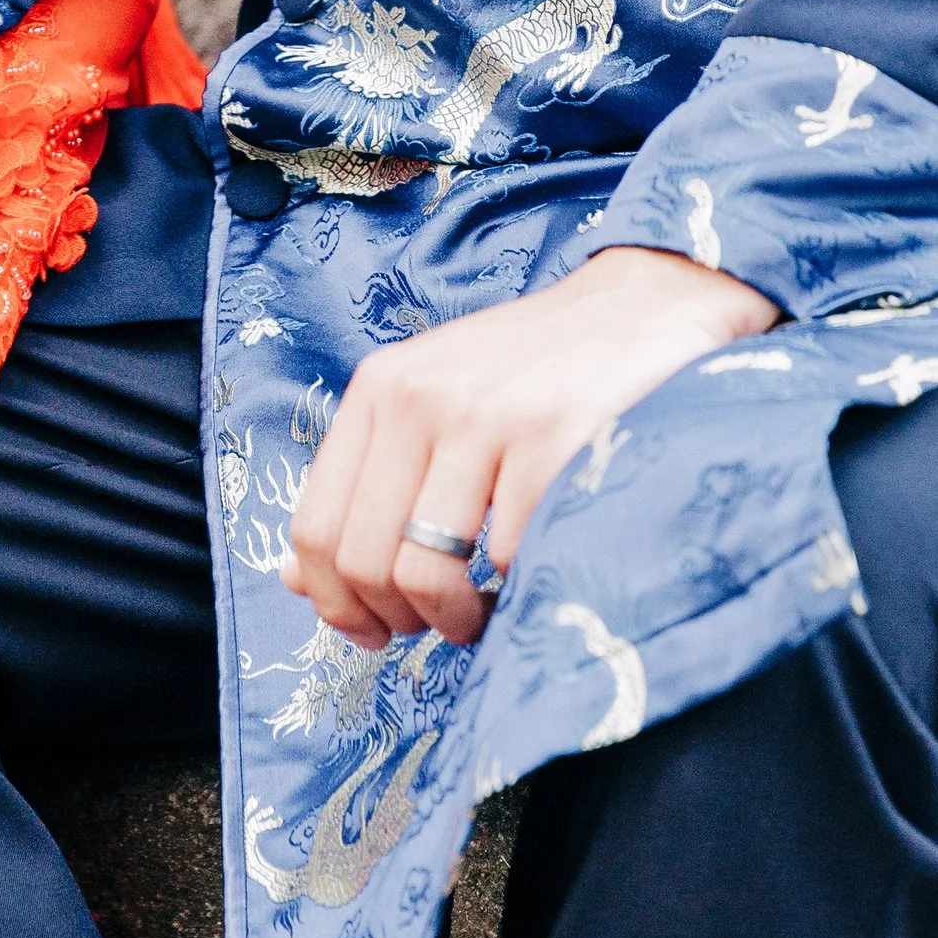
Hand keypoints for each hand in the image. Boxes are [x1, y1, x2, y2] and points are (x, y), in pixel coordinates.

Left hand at [283, 246, 778, 652]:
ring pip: (425, 572)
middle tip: (435, 625)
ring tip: (482, 611)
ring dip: (453, 620)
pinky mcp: (553, 442)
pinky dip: (514, 589)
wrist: (643, 308)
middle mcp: (421, 396)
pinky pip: (506, 560)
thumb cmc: (534, 372)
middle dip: (395, 619)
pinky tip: (529, 570)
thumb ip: (367, 482)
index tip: (370, 628)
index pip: (313, 525)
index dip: (333, 601)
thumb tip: (295, 581)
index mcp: (380, 388)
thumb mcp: (433, 403)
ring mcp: (487, 417)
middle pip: (362, 559)